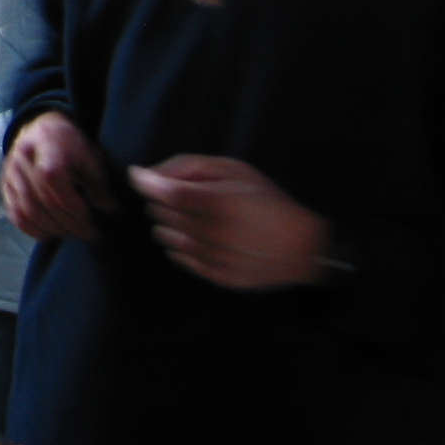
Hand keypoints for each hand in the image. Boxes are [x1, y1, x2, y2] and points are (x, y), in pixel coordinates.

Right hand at [3, 111, 116, 242]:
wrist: (43, 130)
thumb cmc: (71, 144)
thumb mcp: (90, 157)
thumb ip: (98, 184)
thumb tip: (110, 210)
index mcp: (46, 147)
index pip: (53, 180)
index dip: (73, 204)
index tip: (92, 216)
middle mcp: (23, 159)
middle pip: (43, 201)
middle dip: (70, 223)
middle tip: (90, 234)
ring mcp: (10, 173)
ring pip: (28, 211)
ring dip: (53, 229)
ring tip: (72, 234)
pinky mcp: (5, 186)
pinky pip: (15, 214)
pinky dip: (33, 230)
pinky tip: (50, 234)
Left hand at [128, 154, 330, 289]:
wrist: (304, 246)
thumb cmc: (268, 200)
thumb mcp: (234, 170)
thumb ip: (189, 167)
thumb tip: (147, 175)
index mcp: (219, 203)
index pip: (163, 193)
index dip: (146, 183)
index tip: (141, 177)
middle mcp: (213, 234)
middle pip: (162, 213)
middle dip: (164, 200)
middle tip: (186, 196)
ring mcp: (215, 259)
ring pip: (166, 237)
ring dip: (170, 223)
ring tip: (195, 216)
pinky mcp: (217, 277)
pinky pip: (180, 258)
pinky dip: (181, 245)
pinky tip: (200, 235)